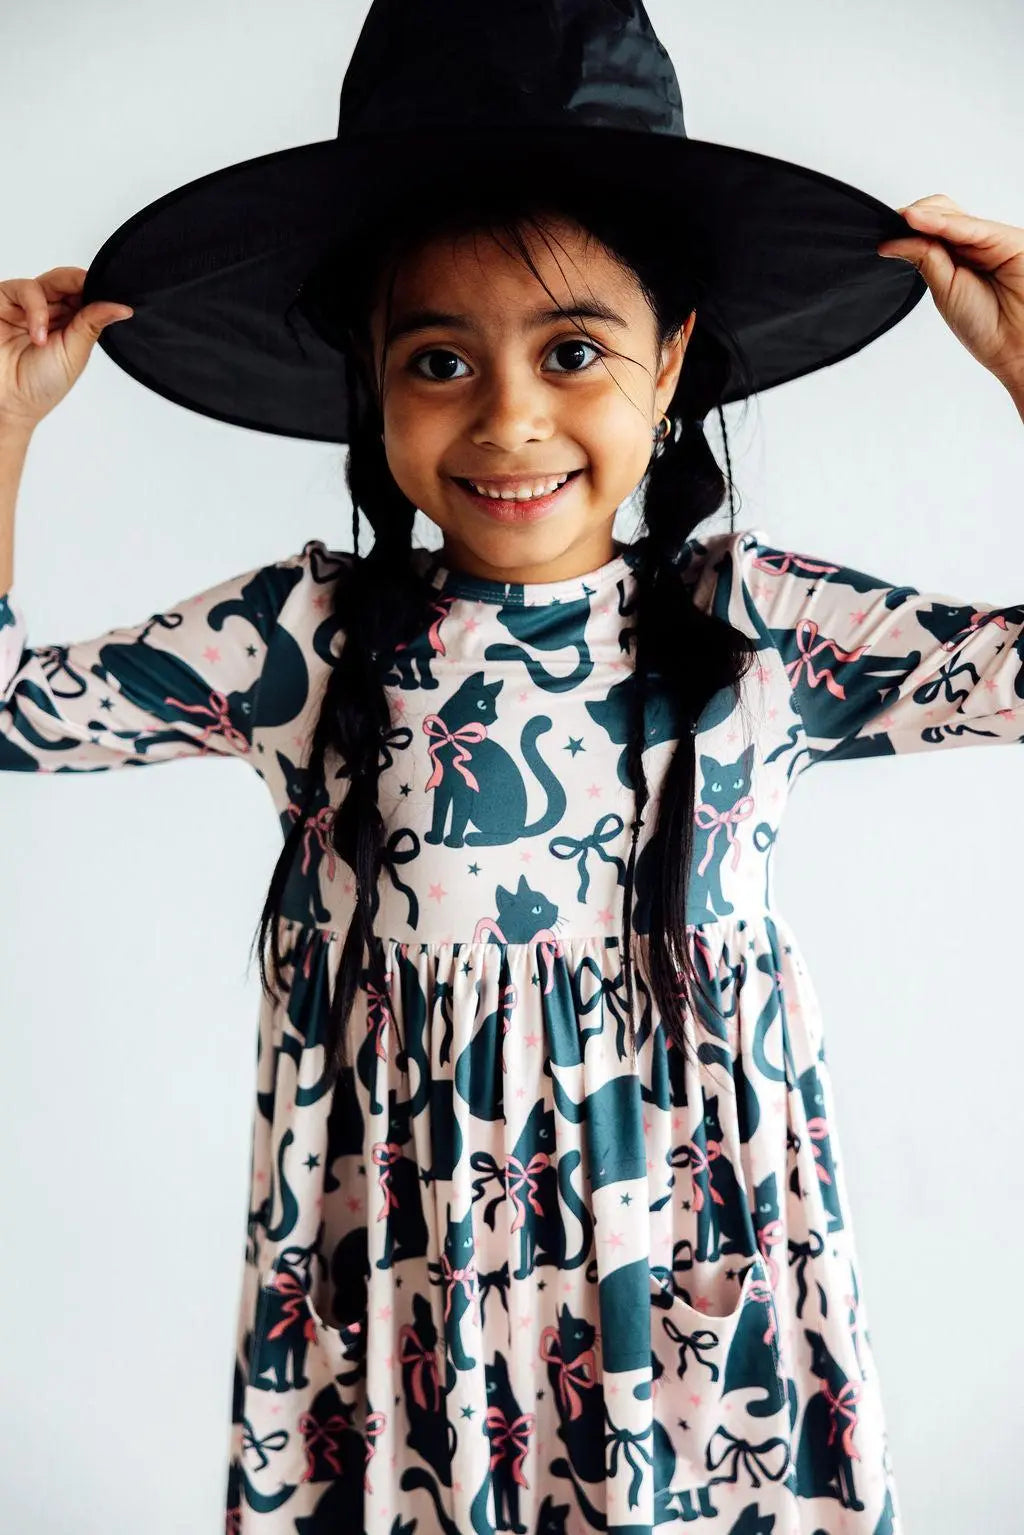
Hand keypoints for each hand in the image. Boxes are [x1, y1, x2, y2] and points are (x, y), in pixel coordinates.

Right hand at [0, 267, 132, 432]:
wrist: (8, 401)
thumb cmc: (38, 385)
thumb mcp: (75, 353)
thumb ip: (93, 324)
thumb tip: (122, 307)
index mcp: (70, 323)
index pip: (85, 294)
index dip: (96, 288)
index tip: (112, 289)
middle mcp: (49, 311)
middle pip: (67, 281)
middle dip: (79, 284)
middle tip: (89, 291)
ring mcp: (26, 305)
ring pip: (48, 281)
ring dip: (52, 305)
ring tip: (45, 339)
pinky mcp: (3, 301)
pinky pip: (24, 289)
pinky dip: (35, 309)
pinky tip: (37, 335)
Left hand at [877, 195, 1023, 394]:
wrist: (1017, 346)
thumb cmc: (987, 326)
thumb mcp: (943, 289)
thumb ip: (925, 260)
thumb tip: (895, 240)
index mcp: (960, 257)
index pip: (931, 231)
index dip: (907, 228)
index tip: (882, 235)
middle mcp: (976, 244)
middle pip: (940, 214)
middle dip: (913, 219)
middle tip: (889, 230)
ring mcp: (991, 238)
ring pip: (952, 216)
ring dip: (923, 219)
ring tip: (899, 222)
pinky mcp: (1006, 238)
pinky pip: (969, 227)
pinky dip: (941, 223)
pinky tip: (916, 221)